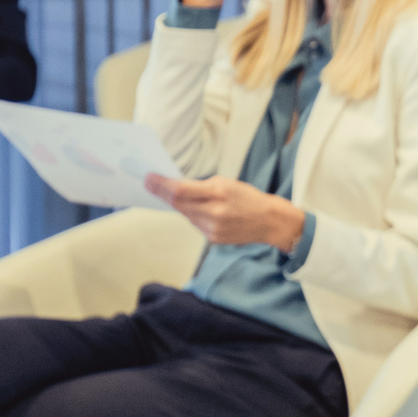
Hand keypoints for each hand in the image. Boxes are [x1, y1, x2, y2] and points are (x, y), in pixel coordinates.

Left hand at [144, 173, 305, 249]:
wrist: (269, 221)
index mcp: (218, 193)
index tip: (148, 178)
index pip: (181, 190)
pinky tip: (198, 210)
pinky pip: (195, 223)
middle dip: (161, 193)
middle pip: (178, 203)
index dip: (161, 185)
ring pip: (185, 214)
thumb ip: (201, 186)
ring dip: (178, 204)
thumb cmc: (248, 198)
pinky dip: (192, 215)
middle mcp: (214, 213)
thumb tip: (175, 187)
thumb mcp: (226, 183)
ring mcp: (212, 228)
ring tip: (172, 194)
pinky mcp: (213, 238)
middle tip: (148, 183)